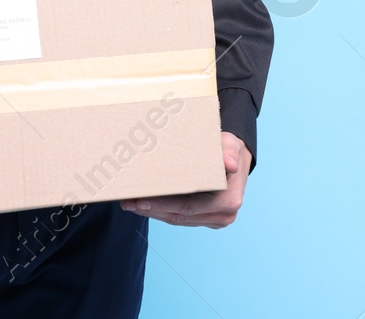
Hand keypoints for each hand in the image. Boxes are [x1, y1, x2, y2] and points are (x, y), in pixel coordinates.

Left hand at [120, 131, 250, 228]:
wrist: (235, 158)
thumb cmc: (228, 149)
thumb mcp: (230, 144)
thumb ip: (228, 151)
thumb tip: (230, 164)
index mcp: (229, 201)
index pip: (189, 206)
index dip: (163, 205)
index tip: (141, 200)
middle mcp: (223, 215)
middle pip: (180, 216)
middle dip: (151, 210)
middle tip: (128, 202)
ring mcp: (215, 220)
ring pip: (178, 220)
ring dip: (153, 213)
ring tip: (131, 204)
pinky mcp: (206, 219)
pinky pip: (181, 218)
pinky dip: (162, 212)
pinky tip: (145, 206)